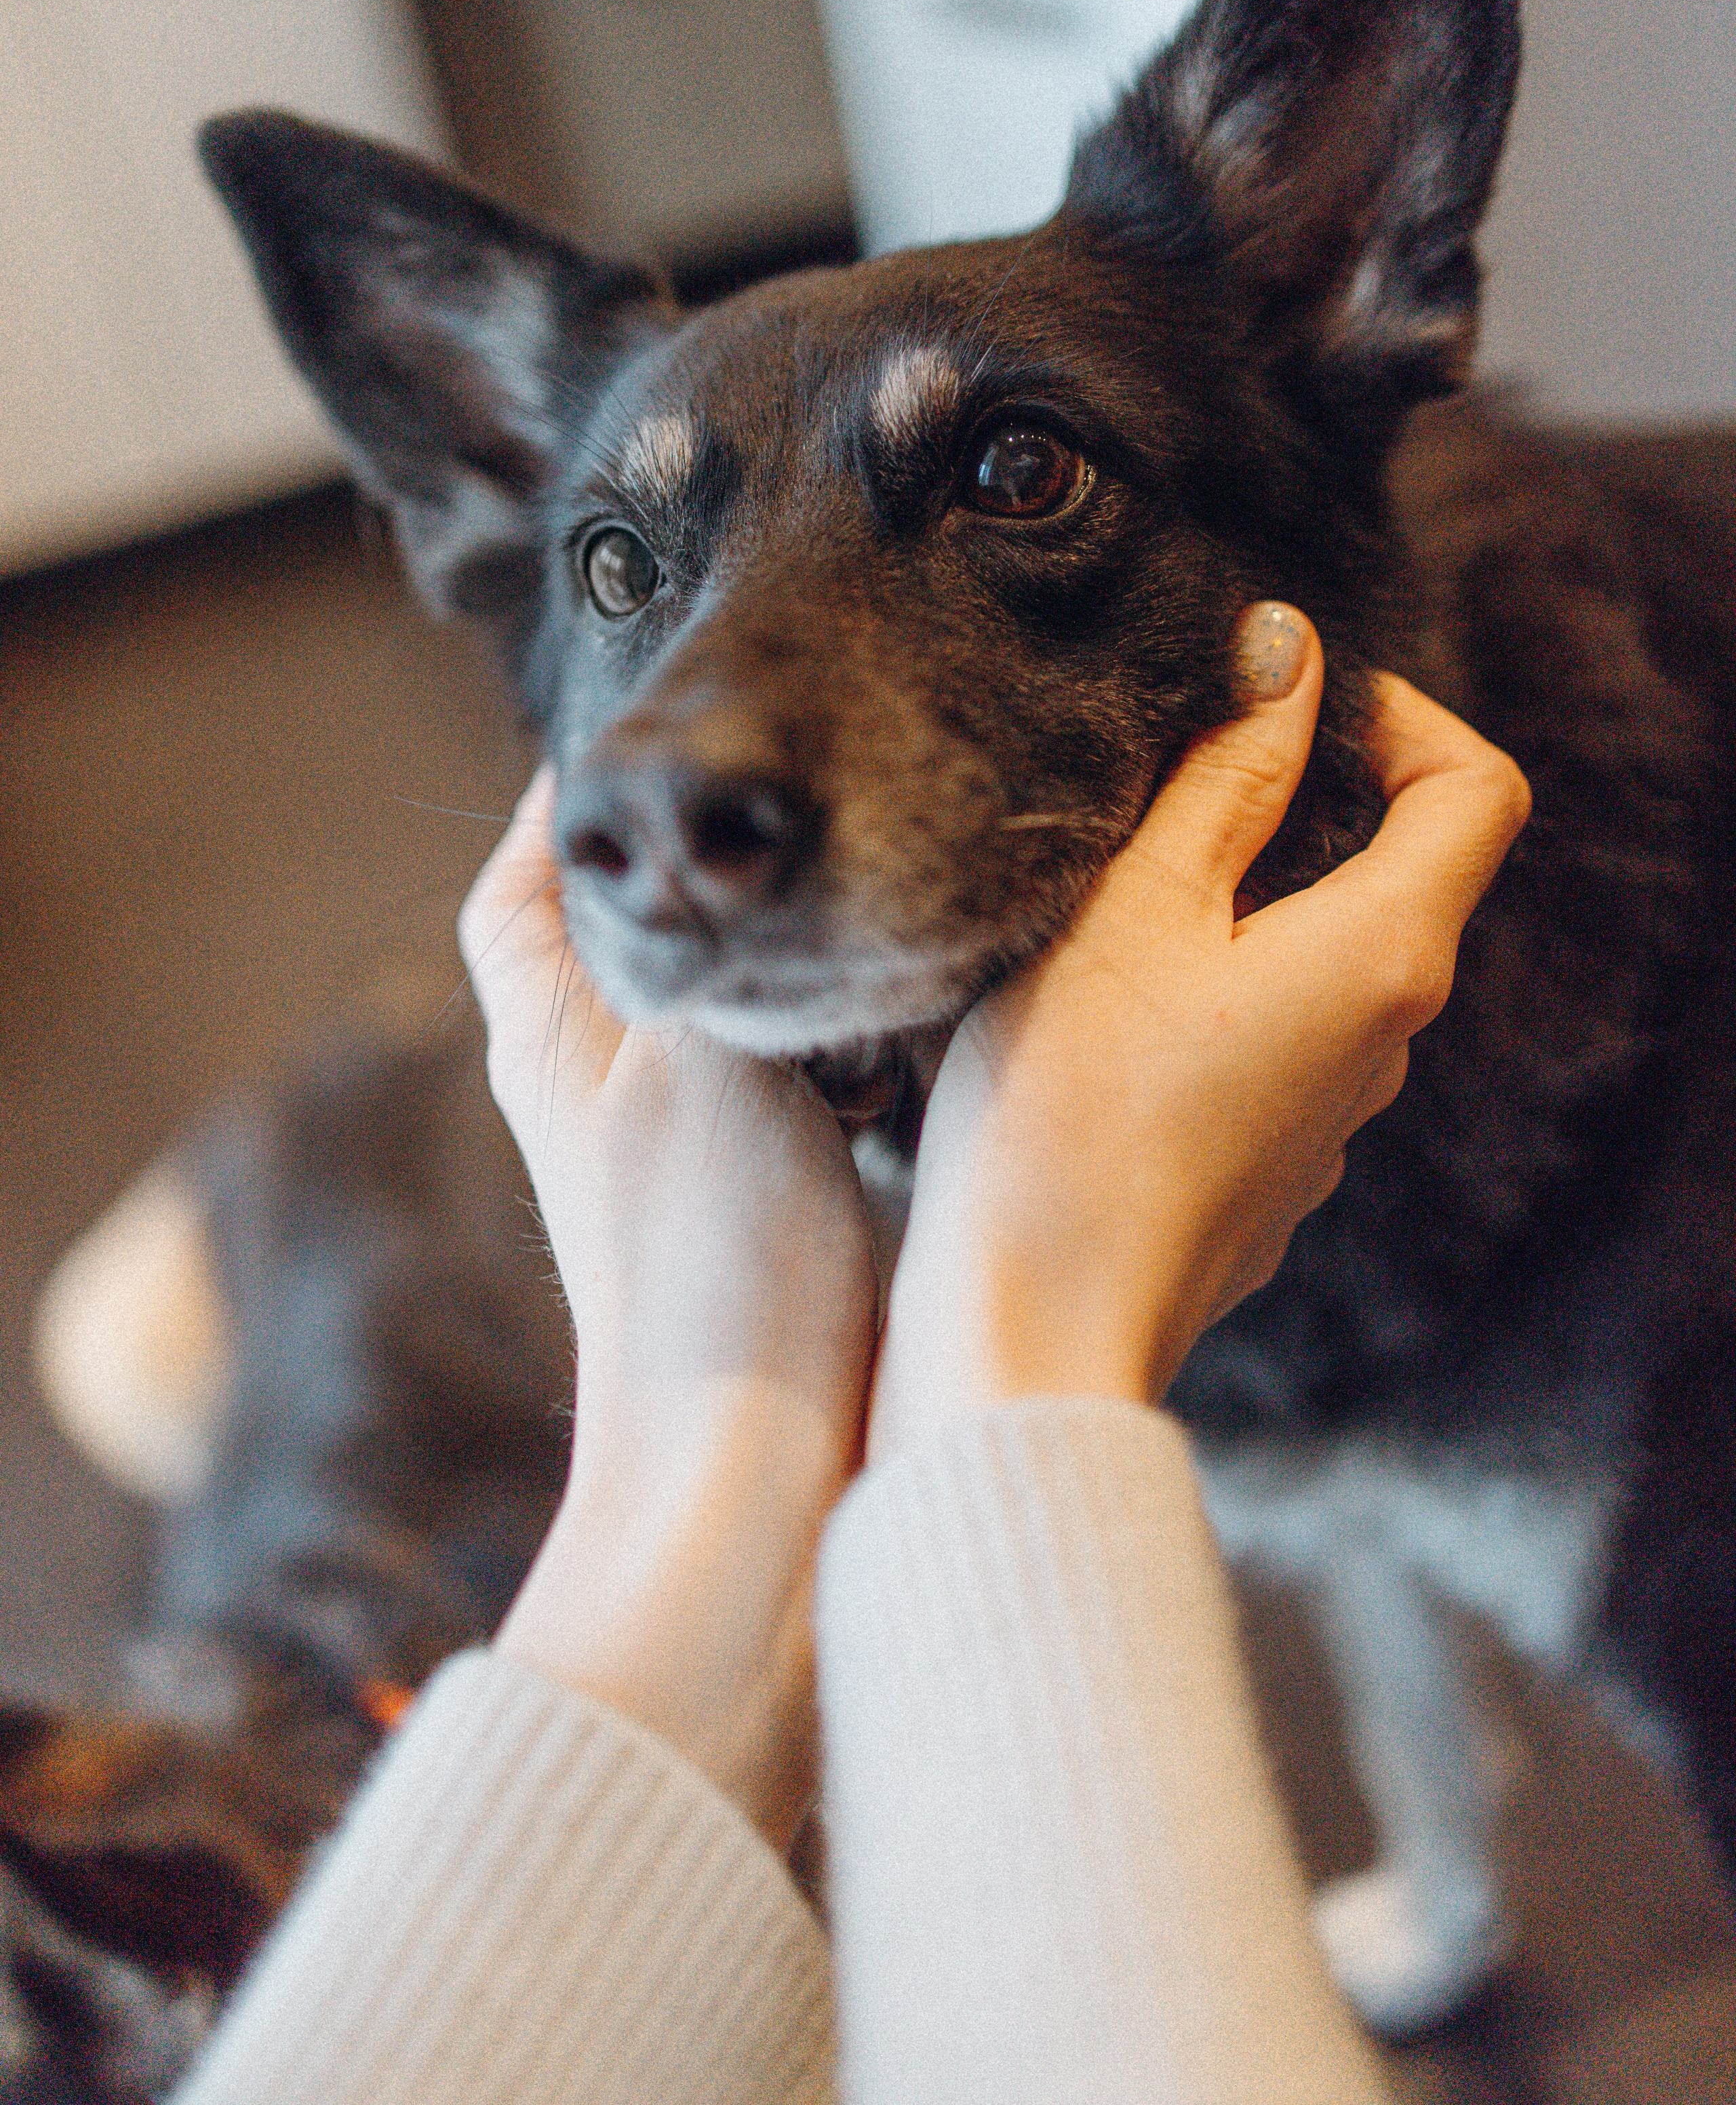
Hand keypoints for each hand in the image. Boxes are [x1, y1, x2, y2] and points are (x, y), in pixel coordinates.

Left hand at [459, 768, 878, 1851]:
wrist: (766, 1460)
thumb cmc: (710, 1251)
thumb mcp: (698, 1052)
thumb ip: (707, 942)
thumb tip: (727, 850)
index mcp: (553, 1043)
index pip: (514, 899)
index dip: (555, 817)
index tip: (627, 750)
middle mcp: (610, 1095)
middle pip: (630, 948)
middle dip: (696, 882)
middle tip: (782, 809)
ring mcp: (693, 1158)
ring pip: (732, 1013)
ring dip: (786, 962)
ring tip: (865, 895)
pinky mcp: (777, 1207)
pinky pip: (808, 1085)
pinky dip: (850, 1042)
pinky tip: (913, 1017)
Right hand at [870, 606, 1530, 1450]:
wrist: (1032, 1329)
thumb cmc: (1070, 1109)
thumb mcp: (1133, 904)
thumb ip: (1224, 775)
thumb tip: (1293, 655)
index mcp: (1382, 954)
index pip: (1479, 789)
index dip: (1403, 717)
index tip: (1285, 707)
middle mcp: (1387, 1040)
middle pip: (1400, 870)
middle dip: (1302, 800)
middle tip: (1167, 782)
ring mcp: (1334, 1117)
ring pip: (1325, 957)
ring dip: (1244, 901)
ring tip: (1110, 900)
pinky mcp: (1270, 1166)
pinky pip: (1275, 1038)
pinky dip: (1216, 989)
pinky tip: (1103, 1013)